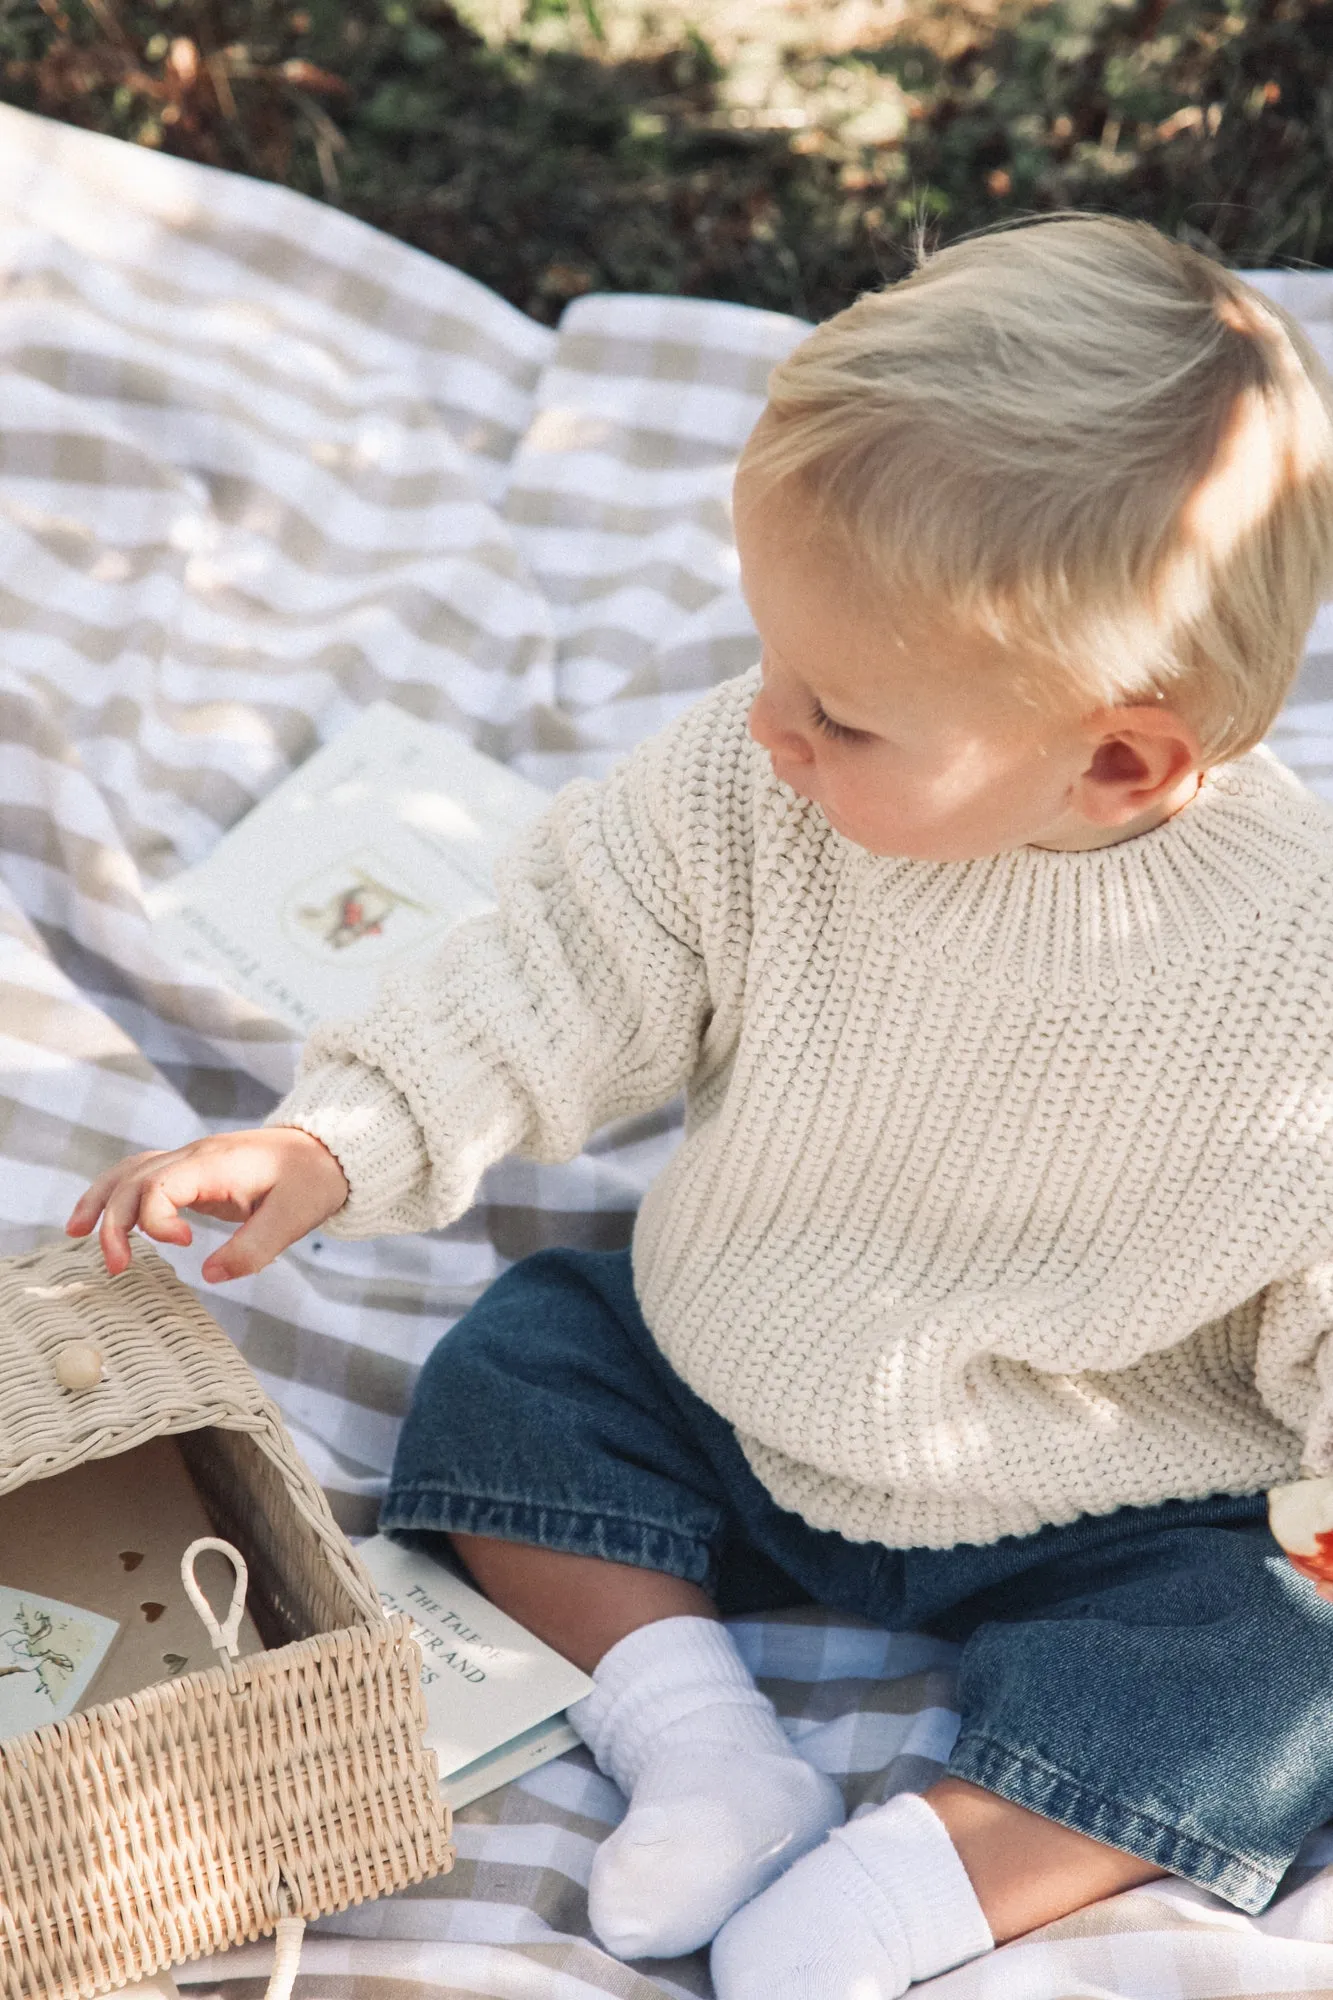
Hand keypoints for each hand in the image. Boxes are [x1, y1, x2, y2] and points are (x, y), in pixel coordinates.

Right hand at [66, 1126, 348, 1281]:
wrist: (328, 1149)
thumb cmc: (313, 1180)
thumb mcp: (294, 1218)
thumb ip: (254, 1248)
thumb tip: (209, 1276)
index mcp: (215, 1163)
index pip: (160, 1185)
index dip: (158, 1221)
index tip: (185, 1247)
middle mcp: (194, 1155)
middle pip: (133, 1179)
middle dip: (113, 1222)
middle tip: (116, 1267)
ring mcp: (190, 1159)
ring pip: (129, 1172)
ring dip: (100, 1201)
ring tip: (74, 1234)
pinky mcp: (192, 1171)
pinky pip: (142, 1174)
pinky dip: (116, 1193)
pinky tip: (101, 1217)